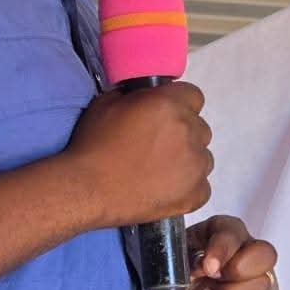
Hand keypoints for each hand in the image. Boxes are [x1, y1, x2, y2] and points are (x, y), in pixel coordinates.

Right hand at [64, 81, 212, 226]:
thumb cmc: (93, 143)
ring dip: (187, 160)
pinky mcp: (195, 194)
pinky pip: (202, 187)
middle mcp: (190, 131)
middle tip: (157, 146)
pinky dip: (188, 188)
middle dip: (183, 134)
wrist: (87, 189)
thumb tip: (145, 96)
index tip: (164, 116)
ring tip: (160, 171)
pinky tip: (164, 190)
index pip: (194, 96)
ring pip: (203, 157)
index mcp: (170, 104)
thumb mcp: (108, 103)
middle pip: (199, 128)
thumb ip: (136, 95)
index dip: (180, 104)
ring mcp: (195, 165)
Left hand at [161, 215, 276, 289]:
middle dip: (237, 272)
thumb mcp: (176, 256)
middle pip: (266, 255)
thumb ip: (186, 257)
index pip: (235, 233)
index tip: (208, 266)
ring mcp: (254, 280)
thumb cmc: (179, 269)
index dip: (222, 250)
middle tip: (212, 279)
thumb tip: (201, 266)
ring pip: (262, 287)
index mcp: (227, 231)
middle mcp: (247, 252)